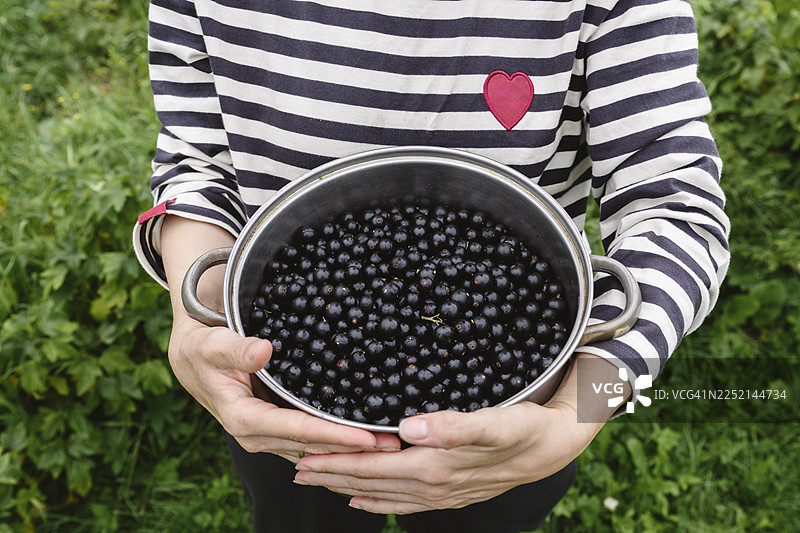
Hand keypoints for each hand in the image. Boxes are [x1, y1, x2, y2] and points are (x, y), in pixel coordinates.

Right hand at [160, 216, 400, 460]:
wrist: (192, 358)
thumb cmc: (202, 347)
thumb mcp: (212, 344)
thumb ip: (236, 349)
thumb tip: (264, 350)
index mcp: (245, 420)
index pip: (299, 431)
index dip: (333, 436)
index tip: (365, 438)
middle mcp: (258, 435)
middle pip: (313, 447)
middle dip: (352, 449)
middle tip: (392, 444)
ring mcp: (268, 436)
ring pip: (315, 450)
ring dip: (349, 451)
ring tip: (388, 447)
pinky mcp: (276, 430)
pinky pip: (309, 444)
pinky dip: (336, 446)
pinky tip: (363, 445)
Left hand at [293, 353, 625, 513]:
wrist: (557, 445)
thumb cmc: (525, 428)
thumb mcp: (495, 422)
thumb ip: (452, 426)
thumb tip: (408, 427)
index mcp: (437, 467)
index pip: (375, 468)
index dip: (338, 462)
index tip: (304, 456)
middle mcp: (435, 486)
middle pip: (372, 484)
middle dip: (332, 476)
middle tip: (296, 468)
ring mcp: (444, 494)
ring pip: (384, 494)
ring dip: (349, 488)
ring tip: (319, 481)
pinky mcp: (453, 492)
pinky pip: (406, 502)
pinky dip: (380, 501)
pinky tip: (365, 501)